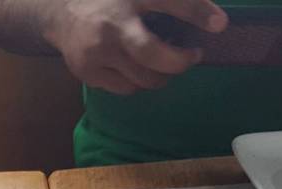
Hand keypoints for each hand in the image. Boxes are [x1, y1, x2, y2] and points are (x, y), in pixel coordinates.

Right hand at [43, 0, 227, 94]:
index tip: (220, 25)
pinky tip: (136, 68)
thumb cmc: (109, 0)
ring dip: (160, 75)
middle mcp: (112, 24)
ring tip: (163, 63)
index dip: (196, 12)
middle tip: (191, 56)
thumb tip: (210, 18)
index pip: (168, 1)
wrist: (61, 13)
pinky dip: (137, 82)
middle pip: (152, 55)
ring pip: (142, 77)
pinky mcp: (89, 72)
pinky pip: (126, 88)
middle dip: (178, 61)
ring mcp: (98, 52)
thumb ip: (163, 2)